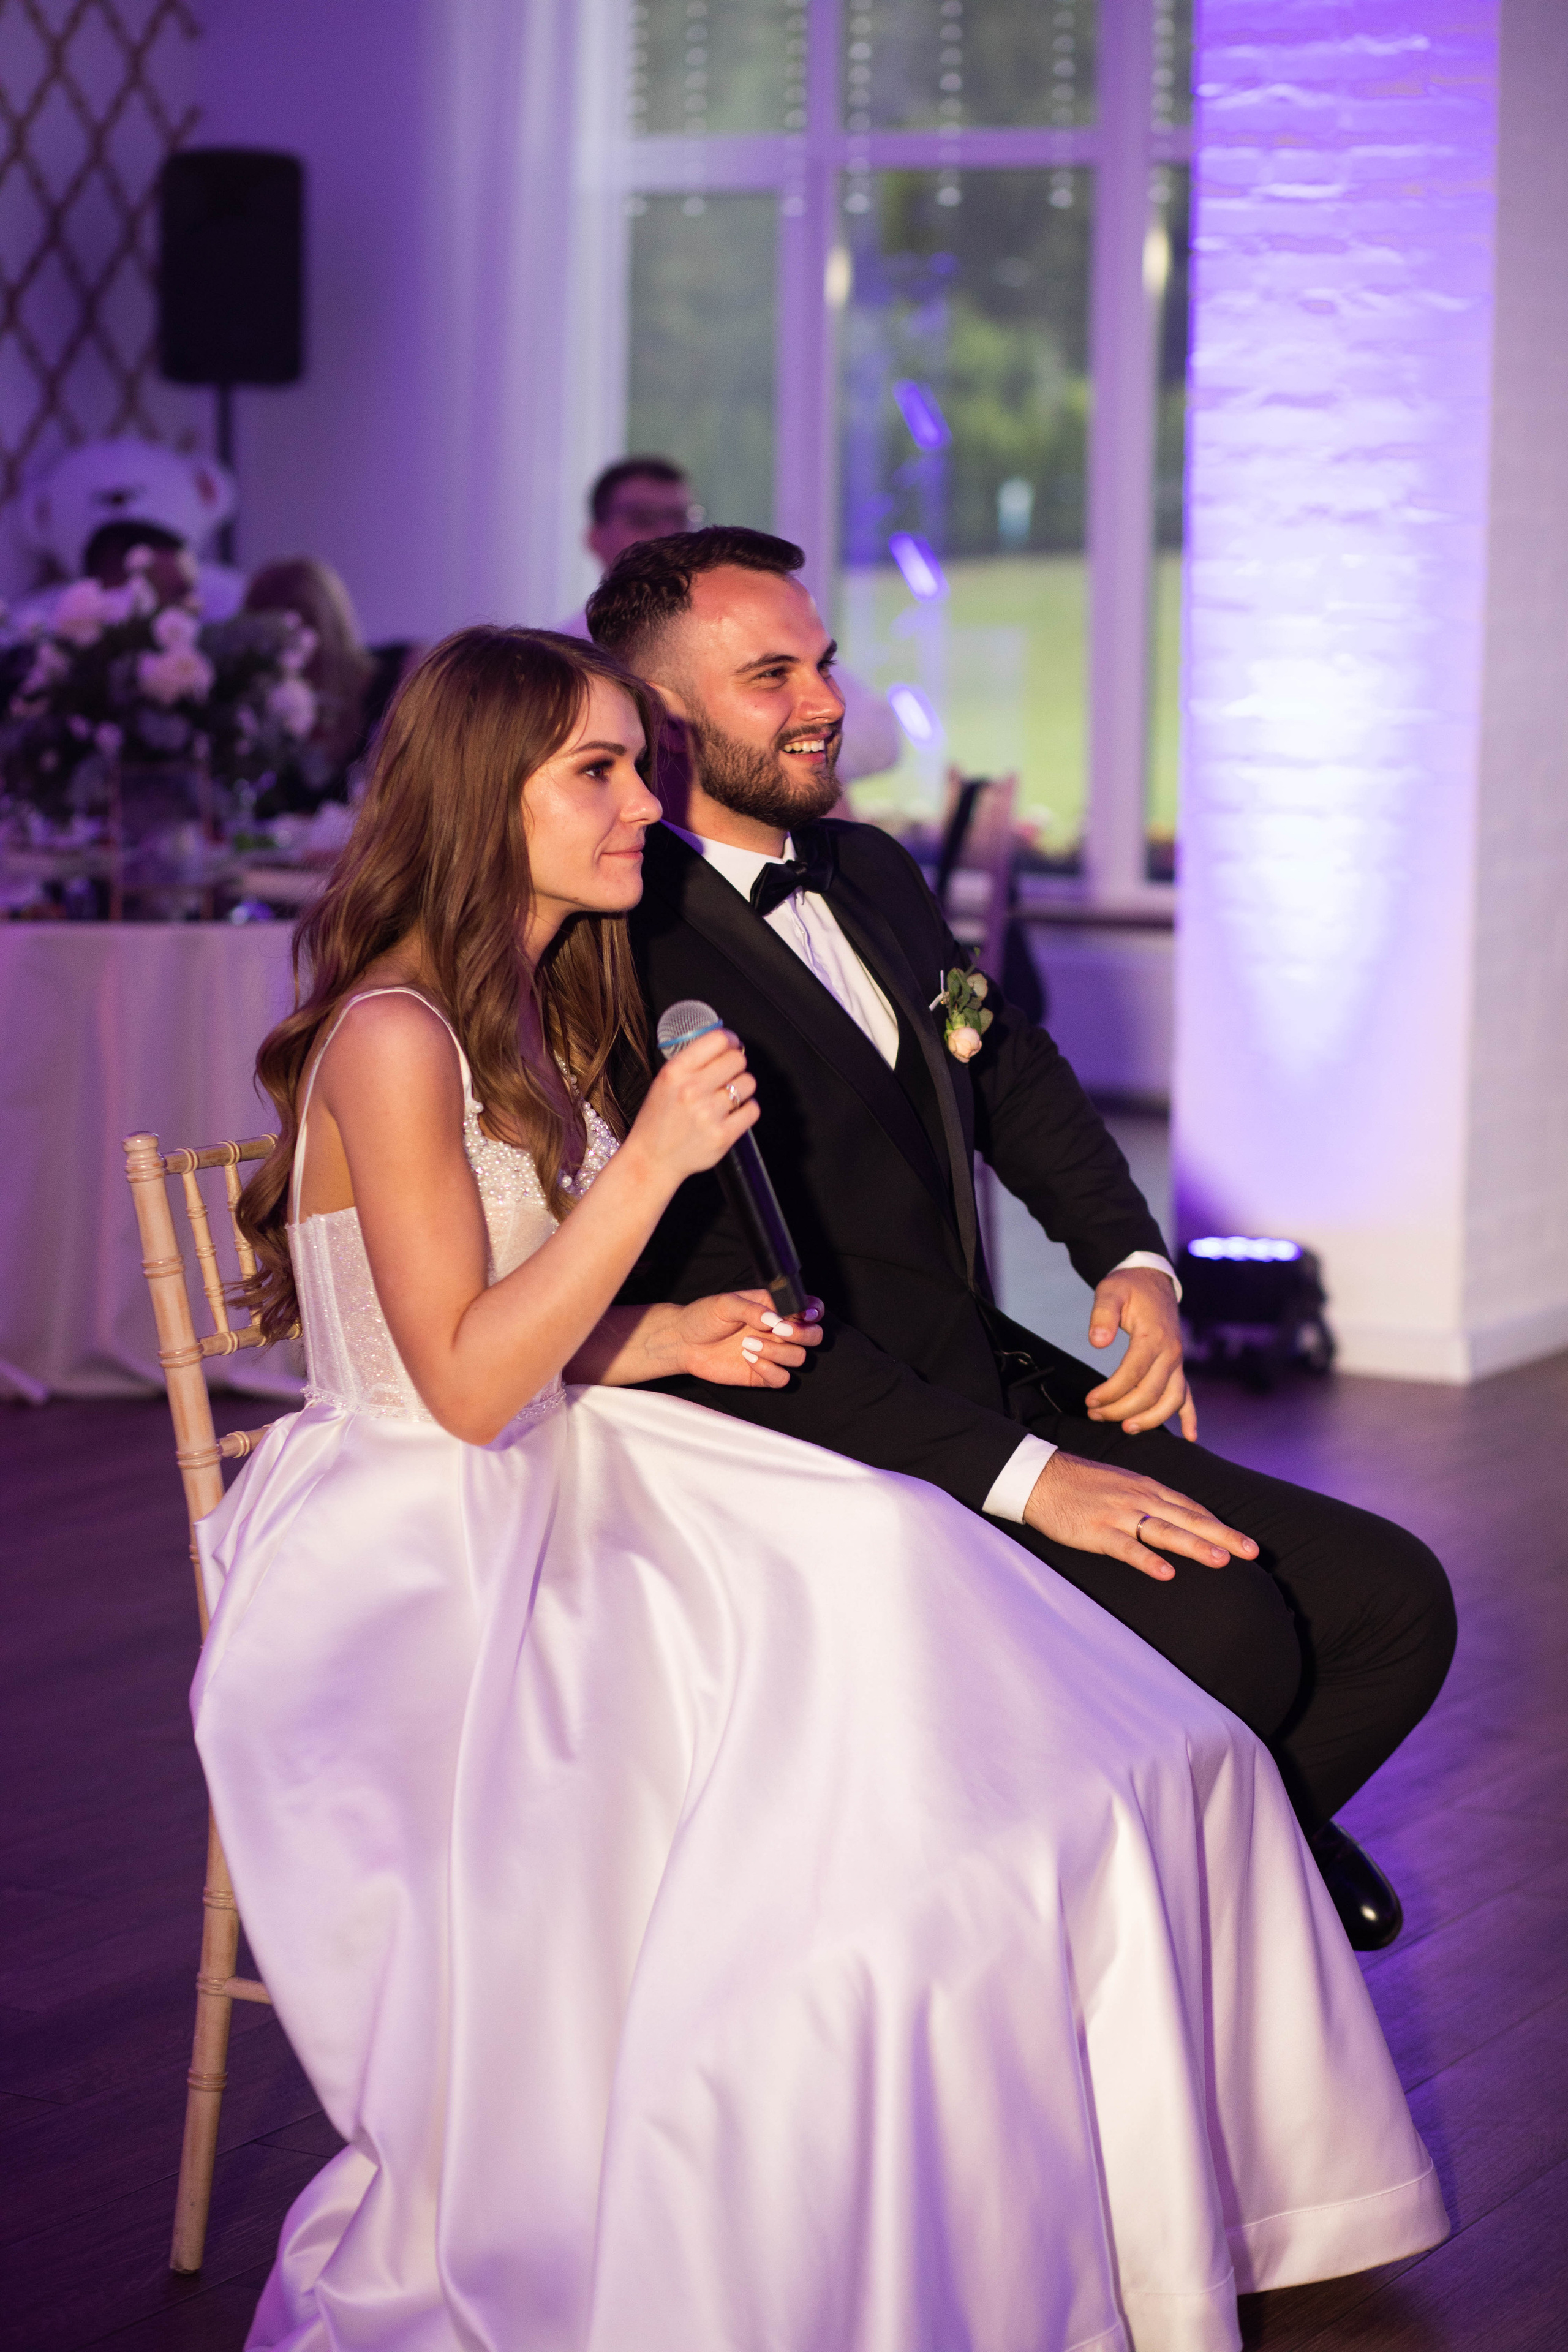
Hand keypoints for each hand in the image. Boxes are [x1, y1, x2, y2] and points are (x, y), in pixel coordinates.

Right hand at [627, 1029, 756, 1184]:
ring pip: (748, 1083)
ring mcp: (708, 1114)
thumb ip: (692, 1061)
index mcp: (675, 1072)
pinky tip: (733, 1112)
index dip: (729, 1040)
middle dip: (736, 1064)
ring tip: (728, 1096)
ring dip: (742, 1087)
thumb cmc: (658, 1119)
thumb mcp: (664, 1081)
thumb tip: (725, 1043)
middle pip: (737, 1059)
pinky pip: (752, 1109)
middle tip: (728, 1074)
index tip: (731, 1045)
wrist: (652, 1159)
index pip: (717, 1039)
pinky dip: (747, 1109)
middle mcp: (692, 1090)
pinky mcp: (723, 1136)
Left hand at [672, 1290, 823, 1389]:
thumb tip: (774, 1318)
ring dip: (778, 1352)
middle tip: (778, 1331)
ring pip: (799, 1357)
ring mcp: (773, 1354)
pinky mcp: (762, 1375)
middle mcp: (779, 1332)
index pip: (809, 1308)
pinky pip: (783, 1379)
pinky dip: (770, 1371)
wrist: (683, 1342)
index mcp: (775, 1308)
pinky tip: (749, 1360)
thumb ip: (752, 1308)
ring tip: (748, 1344)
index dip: (814, 1311)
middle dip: (802, 1334)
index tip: (804, 1314)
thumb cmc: (704, 1317)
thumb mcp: (725, 1303)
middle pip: (814, 1336)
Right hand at [1022, 1451, 1257, 1582]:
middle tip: (1252, 1552)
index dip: (1219, 1525)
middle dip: (1222, 1536)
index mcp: (1147, 1488)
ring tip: (1221, 1561)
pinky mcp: (1098, 1531)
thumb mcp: (1123, 1484)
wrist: (1040, 1478)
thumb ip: (1150, 1499)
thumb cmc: (1081, 1484)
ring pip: (1165, 1531)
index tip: (1243, 1542)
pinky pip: (1127, 1547)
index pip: (1191, 1507)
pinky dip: (1147, 1560)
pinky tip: (1166, 1573)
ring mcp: (1120, 1514)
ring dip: (1195, 1546)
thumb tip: (1177, 1516)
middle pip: (1188, 1519)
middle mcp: (1140, 1499)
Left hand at [1084, 1266, 1195, 1438]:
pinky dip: (1190, 1417)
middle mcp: (1171, 1353)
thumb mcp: (1110, 1291)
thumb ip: (1102, 1314)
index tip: (1090, 1401)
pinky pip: (1188, 1396)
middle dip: (1121, 1409)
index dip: (1111, 1392)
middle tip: (1095, 1415)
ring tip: (1125, 1428)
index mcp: (1154, 1336)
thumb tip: (1097, 1342)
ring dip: (1150, 1419)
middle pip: (1151, 1392)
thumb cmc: (1128, 1288)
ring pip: (1171, 1400)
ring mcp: (1177, 1362)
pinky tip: (1190, 1436)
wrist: (1152, 1281)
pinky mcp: (1178, 1367)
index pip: (1133, 1373)